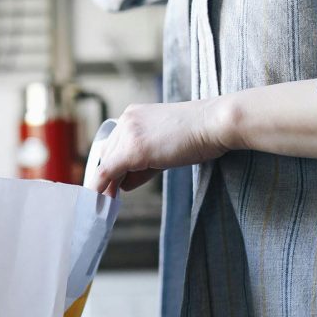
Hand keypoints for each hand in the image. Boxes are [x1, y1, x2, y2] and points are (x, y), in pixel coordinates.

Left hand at [91, 100, 231, 194]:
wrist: (215, 124)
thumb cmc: (200, 134)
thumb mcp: (165, 147)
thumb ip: (143, 163)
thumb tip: (123, 184)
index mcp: (134, 115)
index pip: (115, 145)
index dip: (114, 167)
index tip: (112, 184)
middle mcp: (126, 120)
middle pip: (108, 155)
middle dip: (112, 177)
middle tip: (114, 196)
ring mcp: (128, 134)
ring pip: (108, 165)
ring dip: (110, 185)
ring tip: (112, 201)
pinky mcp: (133, 149)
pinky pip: (108, 172)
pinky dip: (101, 188)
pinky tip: (101, 201)